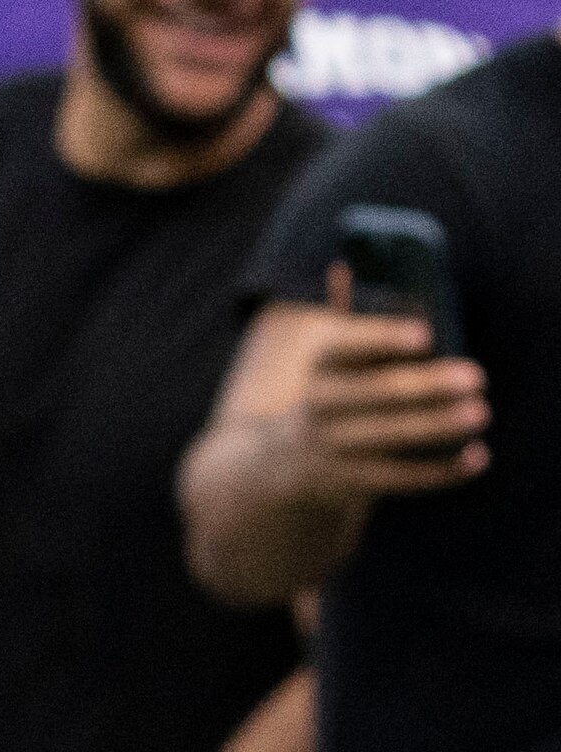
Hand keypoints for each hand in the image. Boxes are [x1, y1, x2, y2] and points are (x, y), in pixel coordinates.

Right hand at [292, 279, 491, 496]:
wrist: (273, 467)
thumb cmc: (328, 396)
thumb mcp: (329, 362)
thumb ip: (345, 320)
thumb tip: (342, 267)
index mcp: (318, 370)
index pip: (343, 349)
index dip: (382, 340)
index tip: (425, 334)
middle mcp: (319, 410)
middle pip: (376, 394)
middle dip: (427, 385)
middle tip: (476, 376)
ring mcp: (332, 450)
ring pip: (389, 437)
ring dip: (437, 426)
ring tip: (479, 413)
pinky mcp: (348, 484)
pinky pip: (397, 478)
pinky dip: (438, 472)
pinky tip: (475, 458)